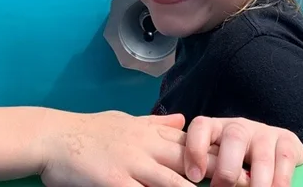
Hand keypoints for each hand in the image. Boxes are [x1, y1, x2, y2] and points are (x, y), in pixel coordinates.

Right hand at [40, 110, 242, 186]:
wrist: (53, 136)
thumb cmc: (88, 131)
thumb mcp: (125, 120)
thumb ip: (156, 124)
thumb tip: (184, 120)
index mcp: (151, 133)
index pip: (194, 143)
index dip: (222, 153)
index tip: (248, 161)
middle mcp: (147, 147)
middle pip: (193, 161)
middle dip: (221, 174)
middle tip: (249, 182)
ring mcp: (133, 164)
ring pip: (174, 183)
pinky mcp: (116, 181)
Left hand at [185, 117, 302, 186]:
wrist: (276, 151)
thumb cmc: (236, 162)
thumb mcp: (218, 160)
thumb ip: (207, 167)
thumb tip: (197, 181)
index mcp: (216, 129)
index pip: (201, 127)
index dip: (195, 149)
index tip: (195, 176)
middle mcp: (239, 127)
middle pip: (233, 138)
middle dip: (228, 170)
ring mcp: (264, 132)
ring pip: (261, 156)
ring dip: (257, 183)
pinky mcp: (287, 141)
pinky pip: (284, 160)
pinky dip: (280, 182)